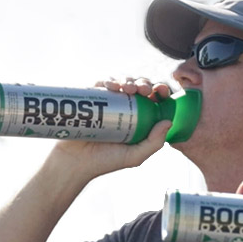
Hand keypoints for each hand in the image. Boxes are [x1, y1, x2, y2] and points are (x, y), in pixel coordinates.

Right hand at [47, 76, 173, 179]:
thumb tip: (168, 121)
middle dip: (144, 82)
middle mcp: (125, 108)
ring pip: (122, 82)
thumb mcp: (135, 156)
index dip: (160, 90)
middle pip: (139, 87)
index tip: (161, 90)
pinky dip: (109, 80)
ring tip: (127, 88)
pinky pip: (102, 83)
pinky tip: (111, 85)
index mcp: (139, 119)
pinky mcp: (92, 98)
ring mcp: (108, 101)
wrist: (74, 161)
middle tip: (143, 89)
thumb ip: (154, 143)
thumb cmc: (105, 161)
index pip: (153, 100)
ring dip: (128, 79)